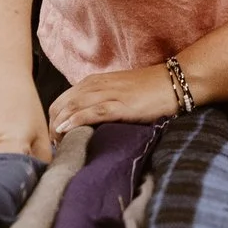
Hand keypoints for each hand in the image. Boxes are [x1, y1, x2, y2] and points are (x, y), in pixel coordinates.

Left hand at [48, 65, 181, 135]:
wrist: (175, 82)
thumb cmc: (148, 89)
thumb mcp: (117, 92)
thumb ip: (100, 101)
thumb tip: (85, 120)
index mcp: (93, 82)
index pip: (62, 100)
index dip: (54, 119)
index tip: (54, 137)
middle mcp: (96, 86)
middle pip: (62, 104)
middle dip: (52, 125)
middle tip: (53, 145)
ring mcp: (109, 94)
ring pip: (73, 107)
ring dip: (60, 126)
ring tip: (56, 143)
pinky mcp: (121, 105)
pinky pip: (93, 112)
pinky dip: (77, 120)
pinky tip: (67, 130)